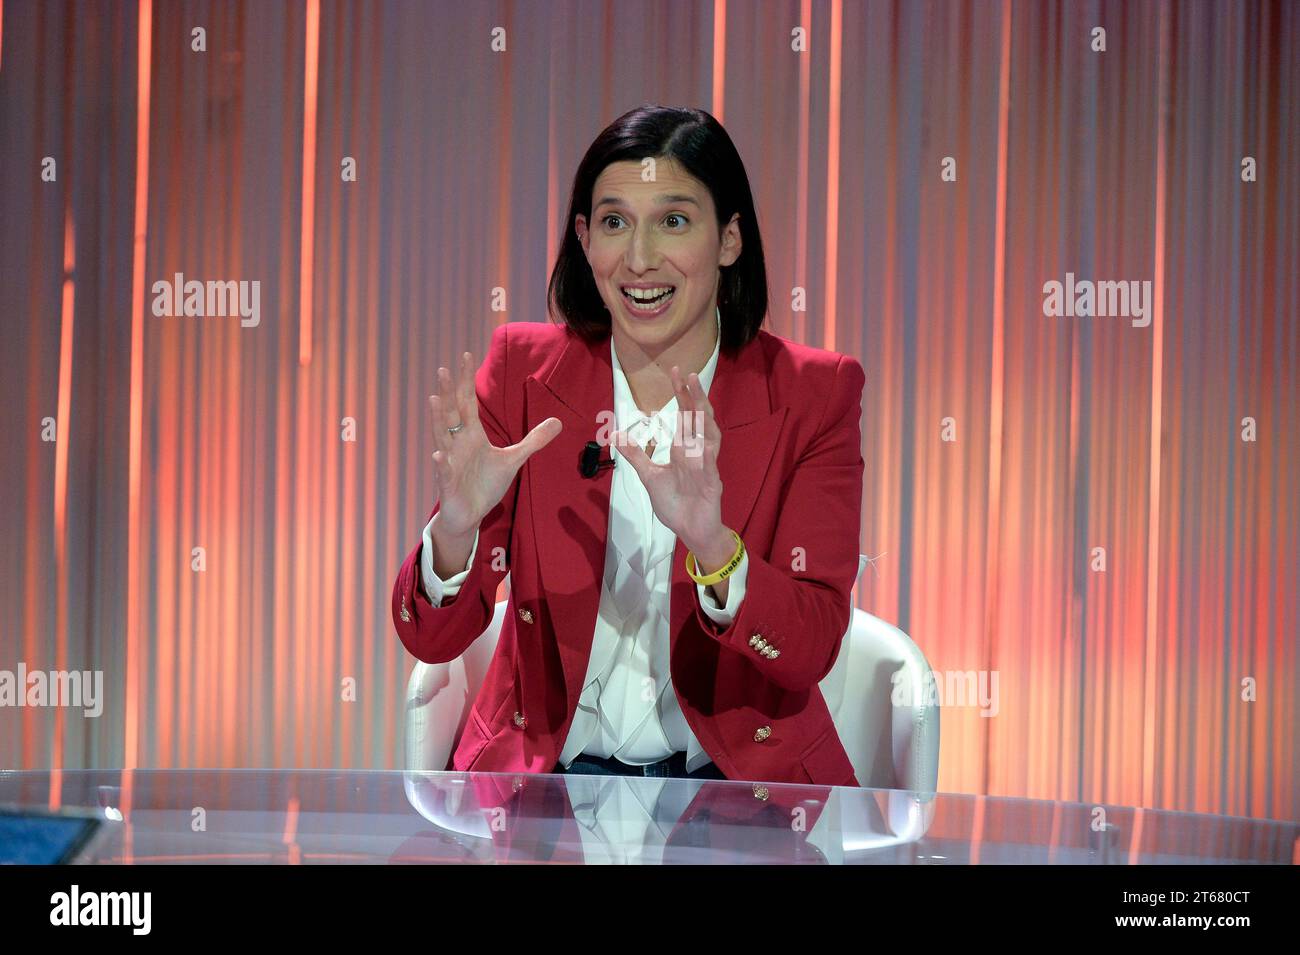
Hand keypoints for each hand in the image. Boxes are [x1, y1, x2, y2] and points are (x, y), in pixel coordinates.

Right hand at [429, 350, 560, 536]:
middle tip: (444, 369)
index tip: (466, 356)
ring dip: (438, 419)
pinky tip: (438, 454)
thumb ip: (533, 440)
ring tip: (434, 399)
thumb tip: (558, 422)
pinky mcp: (447, 482)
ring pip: (441, 436)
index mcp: (472, 434)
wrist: (469, 513)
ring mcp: (450, 461)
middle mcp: (458, 443)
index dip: (466, 380)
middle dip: (448, 392)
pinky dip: (441, 463)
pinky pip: (443, 471)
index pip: (467, 402)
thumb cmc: (485, 484)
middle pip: (451, 413)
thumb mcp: (514, 459)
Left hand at [611, 365, 730, 559]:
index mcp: (685, 449)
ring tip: (699, 400)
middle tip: (690, 375)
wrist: (691, 530)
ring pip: (710, 437)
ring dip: (705, 419)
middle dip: (695, 398)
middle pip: (699, 419)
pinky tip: (701, 445)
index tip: (676, 372)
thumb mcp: (649, 476)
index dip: (682, 394)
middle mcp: (698, 452)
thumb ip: (636, 455)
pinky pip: (709, 467)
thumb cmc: (675, 503)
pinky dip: (706, 456)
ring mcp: (707, 467)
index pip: (685, 415)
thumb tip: (615, 436)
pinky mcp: (712, 484)